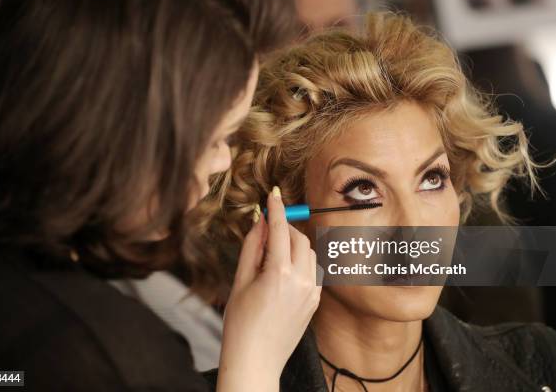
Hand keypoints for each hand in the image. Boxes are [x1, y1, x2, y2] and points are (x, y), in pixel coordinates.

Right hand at [217, 186, 320, 391]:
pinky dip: (302, 262)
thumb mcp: (240, 281)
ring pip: (310, 253)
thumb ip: (252, 248)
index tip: (274, 194)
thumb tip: (259, 222)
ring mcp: (311, 292)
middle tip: (267, 229)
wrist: (255, 360)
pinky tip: (284, 271)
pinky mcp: (315, 302)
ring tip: (272, 255)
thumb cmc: (240, 324)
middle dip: (286, 228)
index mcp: (279, 273)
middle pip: (300, 238)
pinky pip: (313, 270)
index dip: (277, 209)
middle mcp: (301, 280)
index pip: (281, 230)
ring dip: (295, 245)